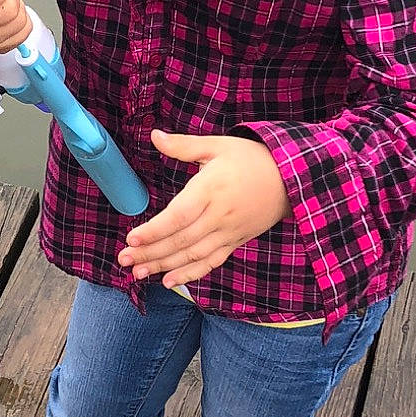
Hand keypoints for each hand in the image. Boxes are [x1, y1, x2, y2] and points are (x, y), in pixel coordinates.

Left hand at [117, 130, 287, 288]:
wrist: (291, 178)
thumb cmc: (251, 158)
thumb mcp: (218, 145)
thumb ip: (183, 146)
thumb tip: (154, 135)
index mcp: (211, 189)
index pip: (179, 215)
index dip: (155, 230)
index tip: (131, 238)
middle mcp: (219, 215)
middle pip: (181, 240)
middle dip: (150, 252)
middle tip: (124, 260)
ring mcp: (228, 232)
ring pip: (193, 255)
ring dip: (164, 266)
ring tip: (138, 273)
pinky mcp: (235, 242)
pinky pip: (211, 262)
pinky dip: (190, 274)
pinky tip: (169, 281)